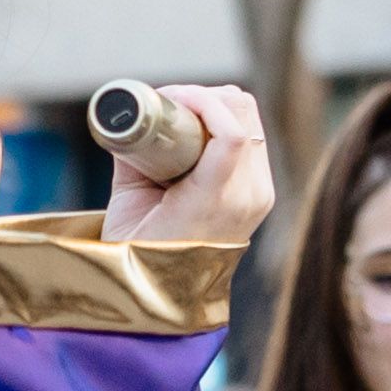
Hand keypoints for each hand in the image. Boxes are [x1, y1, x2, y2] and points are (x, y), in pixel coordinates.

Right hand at [100, 84, 277, 250]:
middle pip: (244, 113)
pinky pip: (250, 140)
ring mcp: (260, 195)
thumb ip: (134, 152)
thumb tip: (139, 115)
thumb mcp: (129, 199)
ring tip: (182, 113)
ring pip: (250, 120)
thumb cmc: (138, 250)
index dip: (199, 99)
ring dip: (217, 107)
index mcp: (218, 200)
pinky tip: (200, 128)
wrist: (164, 294)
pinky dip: (226, 124)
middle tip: (170, 101)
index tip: (168, 95)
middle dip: (206, 96)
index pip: (231, 132)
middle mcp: (249, 195)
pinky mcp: (260, 193)